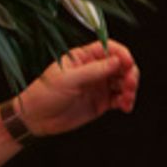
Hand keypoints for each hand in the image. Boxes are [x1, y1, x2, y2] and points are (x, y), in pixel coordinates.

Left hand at [18, 40, 139, 136]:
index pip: (109, 48)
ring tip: (126, 99)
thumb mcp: (68, 80)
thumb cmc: (44, 94)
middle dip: (130, 73)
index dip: (122, 54)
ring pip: (124, 82)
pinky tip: (125, 106)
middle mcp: (93, 69)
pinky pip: (120, 98)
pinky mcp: (101, 102)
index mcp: (83, 57)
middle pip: (121, 65)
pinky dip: (126, 101)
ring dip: (130, 89)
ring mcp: (98, 85)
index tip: (128, 63)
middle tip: (129, 84)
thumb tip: (117, 61)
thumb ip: (94, 70)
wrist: (36, 118)